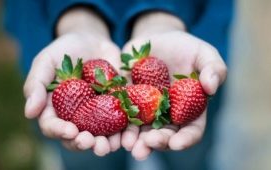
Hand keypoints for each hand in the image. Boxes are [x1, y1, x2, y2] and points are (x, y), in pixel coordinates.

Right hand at [23, 8, 121, 155]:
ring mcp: (95, 114)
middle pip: (76, 137)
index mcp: (54, 109)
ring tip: (111, 145)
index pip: (52, 126)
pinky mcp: (115, 108)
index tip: (71, 131)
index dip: (60, 132)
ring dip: (104, 144)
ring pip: (98, 136)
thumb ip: (36, 84)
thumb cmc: (64, 50)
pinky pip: (120, 123)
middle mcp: (74, 117)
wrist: (92, 41)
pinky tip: (128, 134)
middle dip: (83, 143)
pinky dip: (124, 131)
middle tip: (92, 143)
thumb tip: (29, 113)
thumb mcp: (46, 61)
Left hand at [121, 12, 226, 159]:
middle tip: (147, 144)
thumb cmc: (185, 48)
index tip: (176, 143)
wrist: (157, 38)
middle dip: (156, 142)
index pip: (190, 130)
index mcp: (188, 109)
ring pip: (140, 130)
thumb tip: (211, 87)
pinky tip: (112, 127)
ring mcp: (145, 109)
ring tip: (128, 144)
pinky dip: (117, 121)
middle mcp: (166, 115)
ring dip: (134, 139)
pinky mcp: (127, 99)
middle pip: (163, 135)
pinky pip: (121, 112)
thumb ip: (214, 68)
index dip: (185, 139)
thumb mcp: (203, 54)